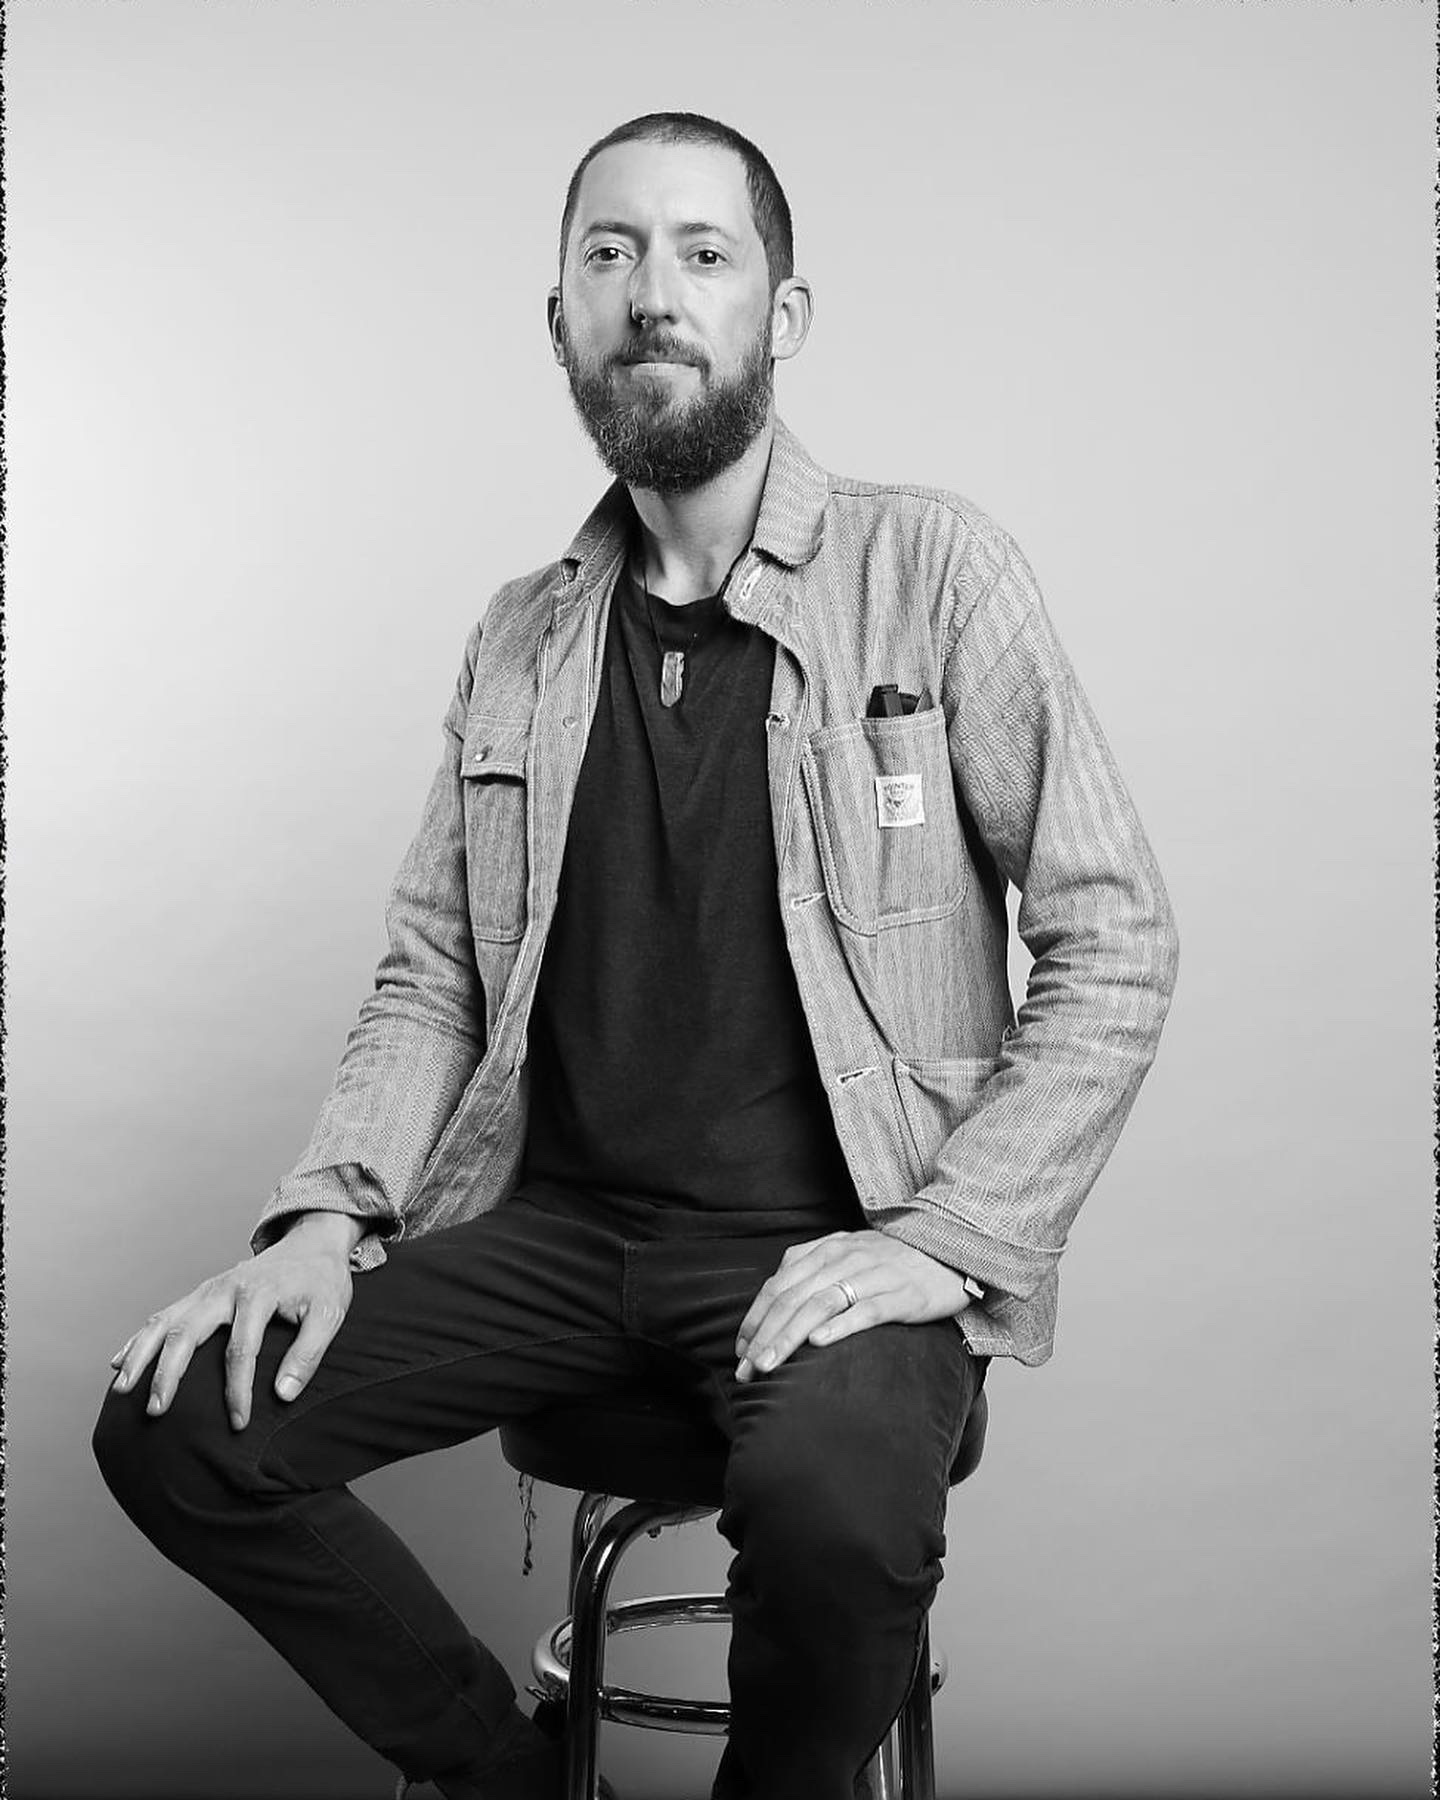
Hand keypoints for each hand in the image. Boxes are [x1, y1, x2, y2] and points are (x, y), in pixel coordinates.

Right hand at [107, 1212, 360, 1430]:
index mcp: (258, 1294)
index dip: (237, 1390)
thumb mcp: (329, 1313)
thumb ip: (309, 1353)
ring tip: (122, 1390)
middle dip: (167, 1374)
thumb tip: (282, 1395)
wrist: (311, 1243)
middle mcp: (225, 1289)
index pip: (241, 1349)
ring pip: (164, 1322)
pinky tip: (120, 1363)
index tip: (238, 1423)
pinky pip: (162, 1316)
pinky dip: (139, 1339)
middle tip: (156, 1411)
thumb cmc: (320, 1282)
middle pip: (187, 1332)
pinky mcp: (200, 1294)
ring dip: (140, 1355)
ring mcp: (208, 1290)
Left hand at [734, 1229, 972, 1381]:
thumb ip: (811, 1270)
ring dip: (789, 1337)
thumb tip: (773, 1302)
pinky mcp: (902, 1294)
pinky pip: (866, 1311)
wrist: (949, 1247)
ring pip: (820, 1305)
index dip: (756, 1318)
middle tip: (746, 1370)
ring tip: (769, 1365)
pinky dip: (839, 1326)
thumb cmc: (891, 1259)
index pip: (779, 1285)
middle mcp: (844, 1259)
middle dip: (764, 1336)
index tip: (740, 1350)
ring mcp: (873, 1275)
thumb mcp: (846, 1254)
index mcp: (826, 1249)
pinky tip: (818, 1344)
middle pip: (793, 1298)